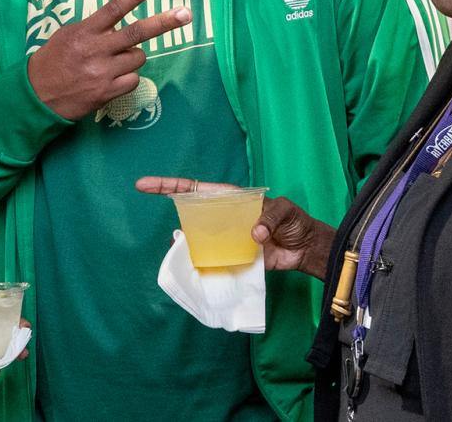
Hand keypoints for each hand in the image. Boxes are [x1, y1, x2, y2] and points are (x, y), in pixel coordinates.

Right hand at [28, 0, 190, 119]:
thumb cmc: (53, 60)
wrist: (38, 95)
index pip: (114, 8)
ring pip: (139, 57)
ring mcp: (103, 72)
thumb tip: (119, 21)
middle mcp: (96, 50)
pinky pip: (134, 79)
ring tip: (114, 60)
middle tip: (185, 13)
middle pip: (137, 32)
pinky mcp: (107, 92)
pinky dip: (128, 76)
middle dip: (164, 22)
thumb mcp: (68, 34)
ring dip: (133, 56)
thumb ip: (94, 27)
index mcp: (84, 31)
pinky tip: (113, 78)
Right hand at [134, 177, 335, 278]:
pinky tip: (193, 268)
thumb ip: (269, 218)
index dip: (170, 186)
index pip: (196, 189)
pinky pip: (212, 261)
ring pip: (198, 239)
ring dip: (185, 243)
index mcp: (232, 200)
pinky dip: (202, 265)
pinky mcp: (234, 258)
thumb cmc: (295, 222)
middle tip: (159, 219)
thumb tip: (253, 235)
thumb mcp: (285, 211)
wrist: (306, 249)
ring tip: (177, 249)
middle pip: (190, 213)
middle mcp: (224, 218)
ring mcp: (226, 239)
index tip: (146, 185)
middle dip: (171, 211)